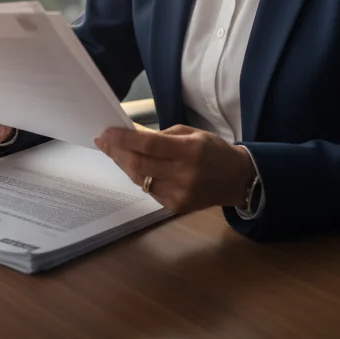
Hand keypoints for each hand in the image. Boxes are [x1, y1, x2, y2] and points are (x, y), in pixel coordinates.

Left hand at [93, 124, 254, 213]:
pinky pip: (148, 190)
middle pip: (139, 164)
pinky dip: (137, 176)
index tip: (106, 132)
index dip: (123, 139)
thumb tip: (132, 135)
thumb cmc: (214, 150)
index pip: (148, 145)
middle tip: (102, 141)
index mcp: (189, 151)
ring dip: (123, 164)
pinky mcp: (175, 207)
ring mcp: (178, 194)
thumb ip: (162, 137)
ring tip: (112, 151)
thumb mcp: (192, 134)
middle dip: (116, 152)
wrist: (237, 180)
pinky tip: (131, 166)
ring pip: (140, 179)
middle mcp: (183, 174)